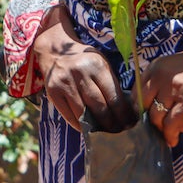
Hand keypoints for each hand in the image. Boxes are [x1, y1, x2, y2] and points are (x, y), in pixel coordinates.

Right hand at [34, 11, 135, 132]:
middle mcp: (79, 73)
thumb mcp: (101, 65)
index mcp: (97, 65)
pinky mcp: (52, 91)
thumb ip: (111, 85)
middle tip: (119, 131)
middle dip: (112, 123)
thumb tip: (126, 113)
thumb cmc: (84, 61)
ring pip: (84, 113)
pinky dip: (80, 125)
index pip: (114, 97)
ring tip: (105, 132)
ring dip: (97, 127)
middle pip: (100, 107)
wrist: (55, 50)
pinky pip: (69, 115)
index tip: (129, 124)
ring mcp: (64, 82)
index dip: (123, 115)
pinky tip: (88, 129)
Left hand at [140, 34, 182, 146]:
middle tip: (161, 127)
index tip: (147, 118)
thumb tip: (155, 108)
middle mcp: (160, 76)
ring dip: (163, 129)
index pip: (136, 92)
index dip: (140, 109)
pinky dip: (170, 135)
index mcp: (155, 67)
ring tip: (174, 132)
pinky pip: (172, 123)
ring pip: (157, 117)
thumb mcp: (174, 67)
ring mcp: (173, 88)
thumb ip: (161, 82)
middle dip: (151, 120)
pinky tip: (173, 140)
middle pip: (144, 106)